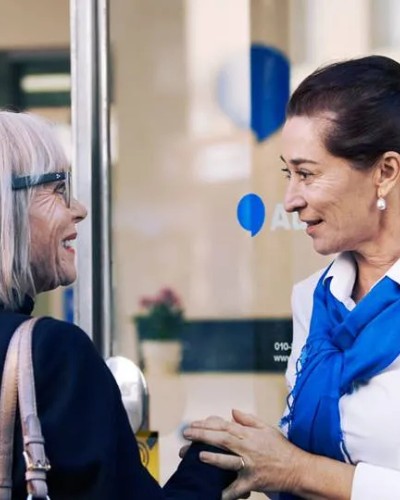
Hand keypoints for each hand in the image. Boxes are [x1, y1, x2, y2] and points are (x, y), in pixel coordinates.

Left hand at [183, 409, 305, 499]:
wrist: (298, 469)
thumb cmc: (281, 448)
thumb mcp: (266, 428)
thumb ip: (248, 419)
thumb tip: (232, 411)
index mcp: (248, 434)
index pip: (224, 426)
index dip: (207, 424)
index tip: (193, 424)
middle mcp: (247, 448)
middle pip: (222, 439)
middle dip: (203, 435)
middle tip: (186, 434)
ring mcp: (250, 465)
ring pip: (229, 460)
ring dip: (214, 458)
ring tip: (198, 455)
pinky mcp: (253, 481)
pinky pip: (237, 488)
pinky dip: (226, 492)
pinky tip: (214, 492)